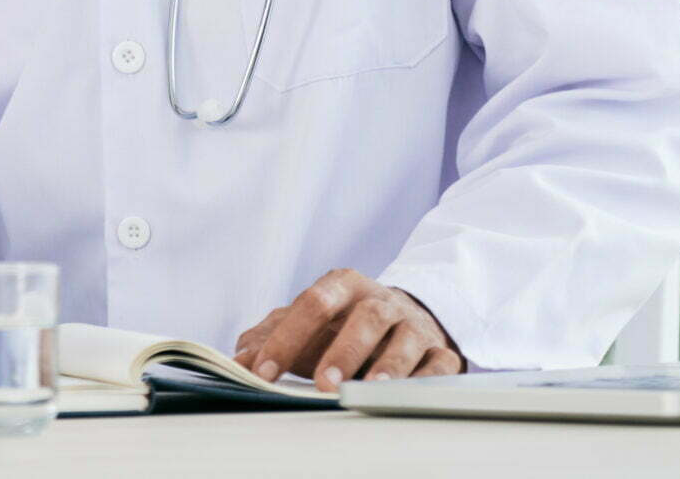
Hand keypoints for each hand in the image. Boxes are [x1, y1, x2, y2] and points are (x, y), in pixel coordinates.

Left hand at [232, 268, 462, 391]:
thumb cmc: (346, 324)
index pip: (312, 303)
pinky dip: (426, 379)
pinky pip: (440, 364)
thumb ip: (270, 337)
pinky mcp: (442, 351)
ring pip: (404, 339)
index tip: (264, 372)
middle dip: (344, 350)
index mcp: (343, 285)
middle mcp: (381, 300)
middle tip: (324, 383)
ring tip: (369, 388)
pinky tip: (407, 394)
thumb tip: (237, 361)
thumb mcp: (308, 324)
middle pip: (365, 317)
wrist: (409, 317)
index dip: (287, 337)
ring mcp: (414, 325)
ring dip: (388, 366)